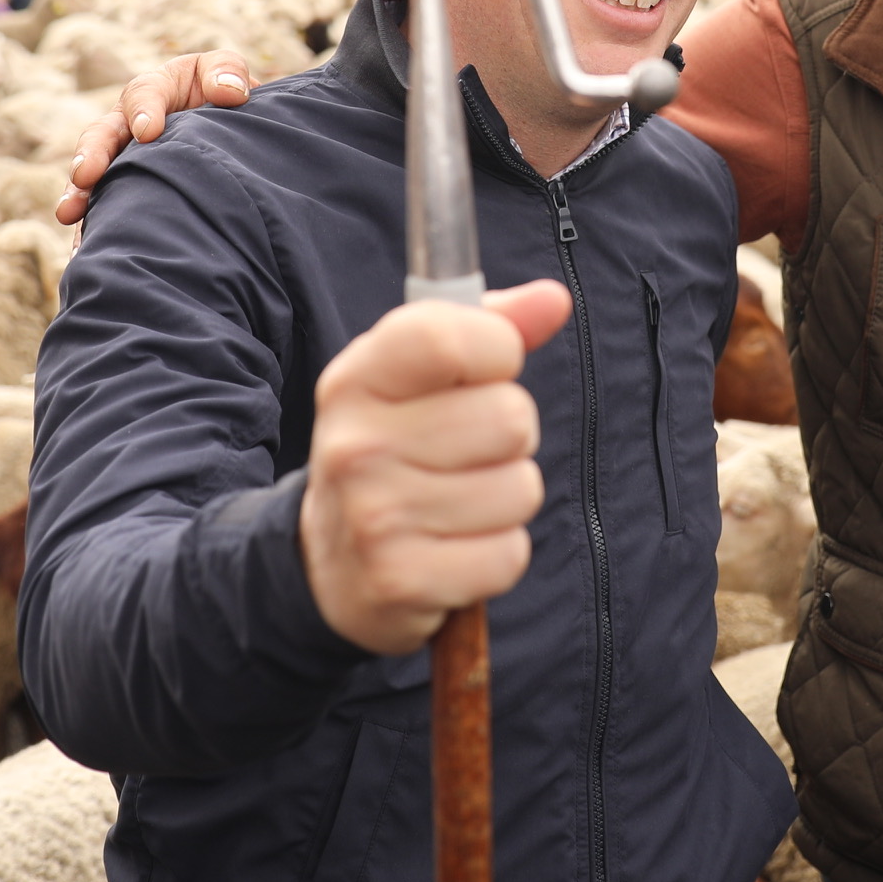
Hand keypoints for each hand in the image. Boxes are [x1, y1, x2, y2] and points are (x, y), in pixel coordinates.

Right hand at [55, 48, 258, 223]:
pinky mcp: (122, 190)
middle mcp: (127, 125)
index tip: (148, 132)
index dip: (144, 111)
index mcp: (153, 91)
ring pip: (94, 174)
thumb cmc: (221, 96)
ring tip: (68, 214)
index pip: (143, 94)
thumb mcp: (225, 73)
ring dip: (80, 193)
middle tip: (85, 175)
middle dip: (92, 154)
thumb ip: (226, 71)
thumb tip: (228, 93)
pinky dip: (92, 229)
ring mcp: (121, 160)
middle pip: (102, 134)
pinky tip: (83, 253)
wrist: (224, 130)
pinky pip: (102, 208)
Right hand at [300, 283, 566, 654]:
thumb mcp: (418, 377)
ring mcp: (375, 517)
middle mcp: (356, 445)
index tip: (487, 370)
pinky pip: (510, 555)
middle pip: (510, 418)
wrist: (328, 562)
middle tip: (466, 452)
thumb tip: (554, 300)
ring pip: (521, 489)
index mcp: (356, 379)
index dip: (497, 349)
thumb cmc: (394, 447)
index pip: (450, 337)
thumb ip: (490, 326)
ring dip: (506, 499)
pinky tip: (455, 548)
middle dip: (509, 436)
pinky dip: (497, 555)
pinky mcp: (402, 581)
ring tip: (459, 503)